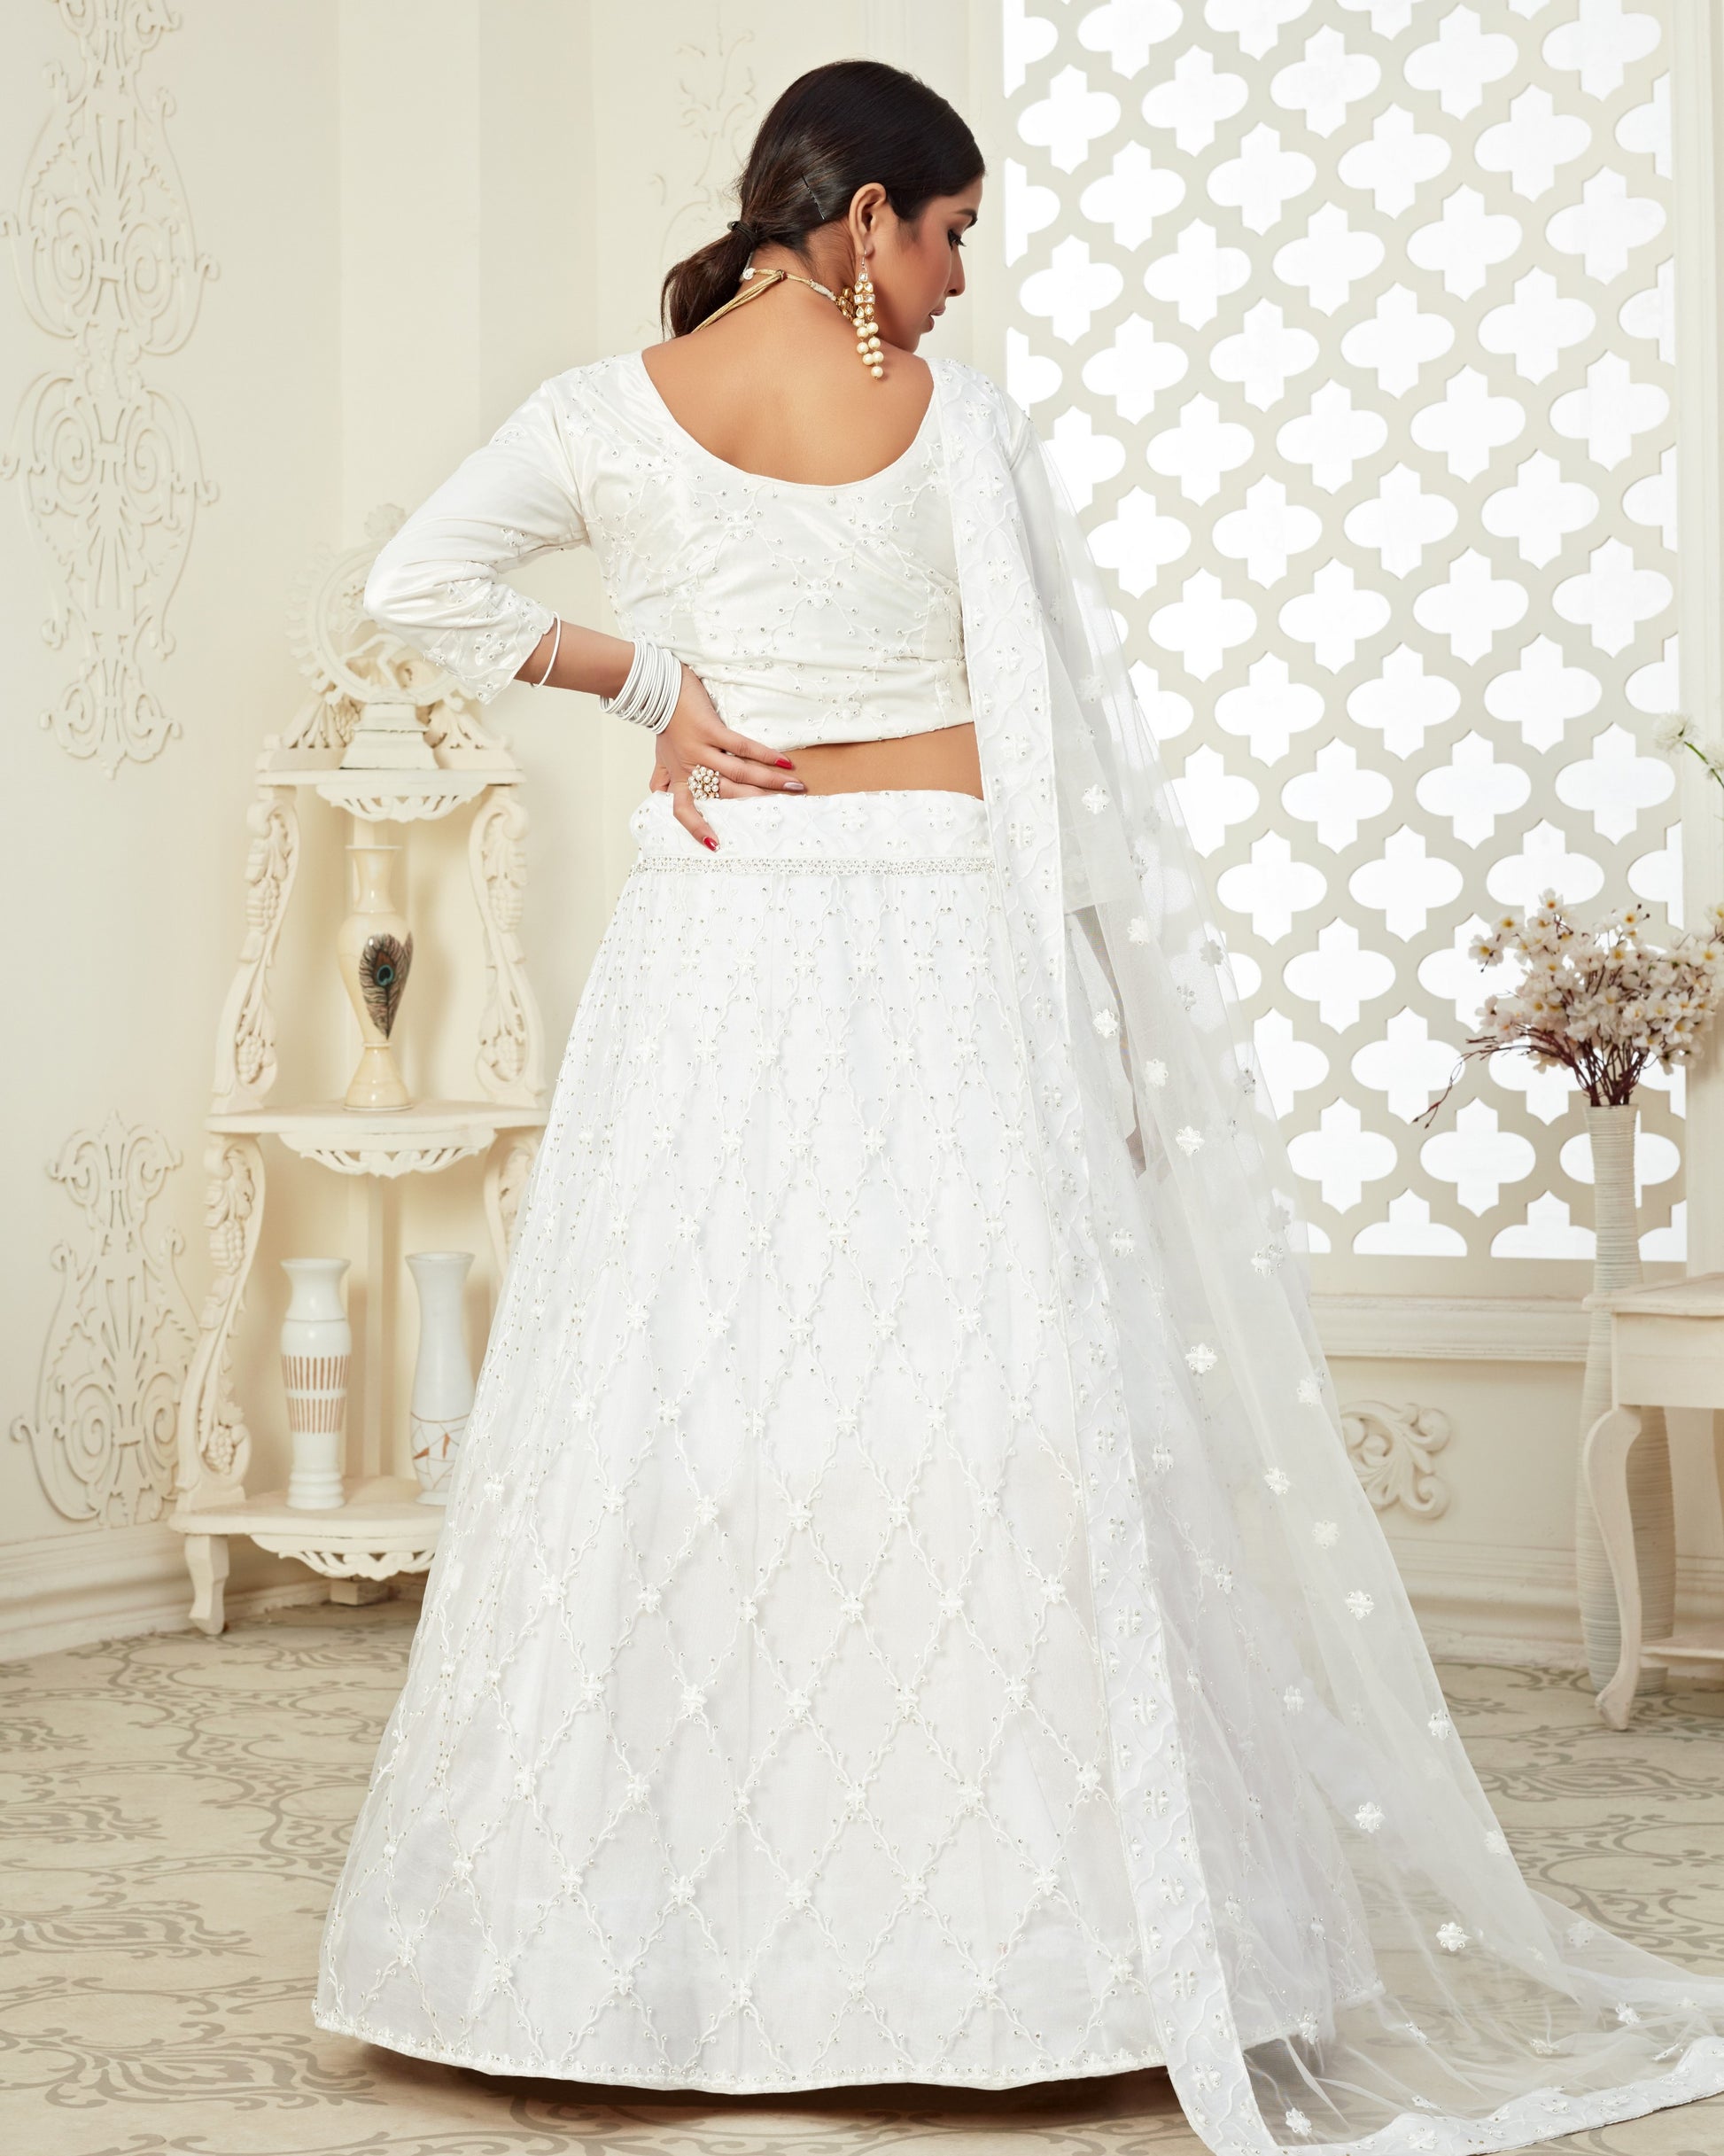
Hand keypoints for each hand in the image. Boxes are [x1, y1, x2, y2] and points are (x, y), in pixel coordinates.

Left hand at [651, 665, 800, 848]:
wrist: (659, 690)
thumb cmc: (664, 723)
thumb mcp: (660, 755)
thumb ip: (661, 777)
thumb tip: (659, 795)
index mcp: (679, 777)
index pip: (683, 810)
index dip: (697, 828)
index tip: (715, 845)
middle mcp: (690, 767)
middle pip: (727, 794)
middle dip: (757, 802)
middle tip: (784, 808)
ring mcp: (701, 749)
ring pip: (739, 774)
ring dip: (769, 781)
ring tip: (793, 787)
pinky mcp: (710, 730)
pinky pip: (741, 747)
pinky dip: (764, 755)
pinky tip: (783, 763)